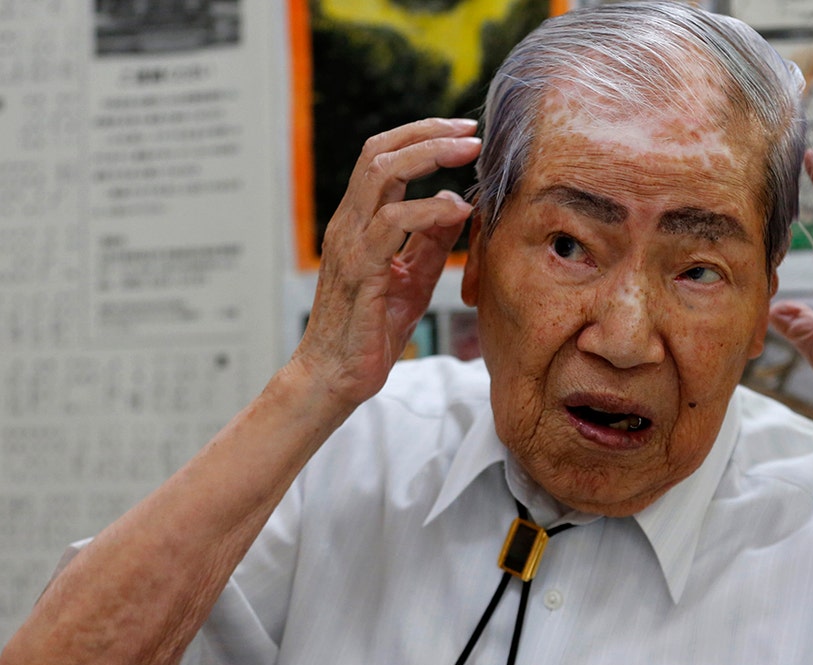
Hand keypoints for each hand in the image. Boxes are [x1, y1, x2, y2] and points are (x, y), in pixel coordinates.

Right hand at [292, 118, 480, 409]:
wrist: (333, 377)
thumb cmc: (370, 331)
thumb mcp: (412, 279)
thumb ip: (430, 242)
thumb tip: (457, 204)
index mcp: (358, 222)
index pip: (381, 158)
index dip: (421, 137)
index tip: (463, 134)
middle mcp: (348, 224)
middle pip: (379, 152)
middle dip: (428, 132)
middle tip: (470, 131)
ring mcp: (350, 243)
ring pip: (382, 174)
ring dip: (430, 155)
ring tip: (468, 153)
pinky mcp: (361, 269)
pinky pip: (392, 223)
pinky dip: (429, 209)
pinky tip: (457, 211)